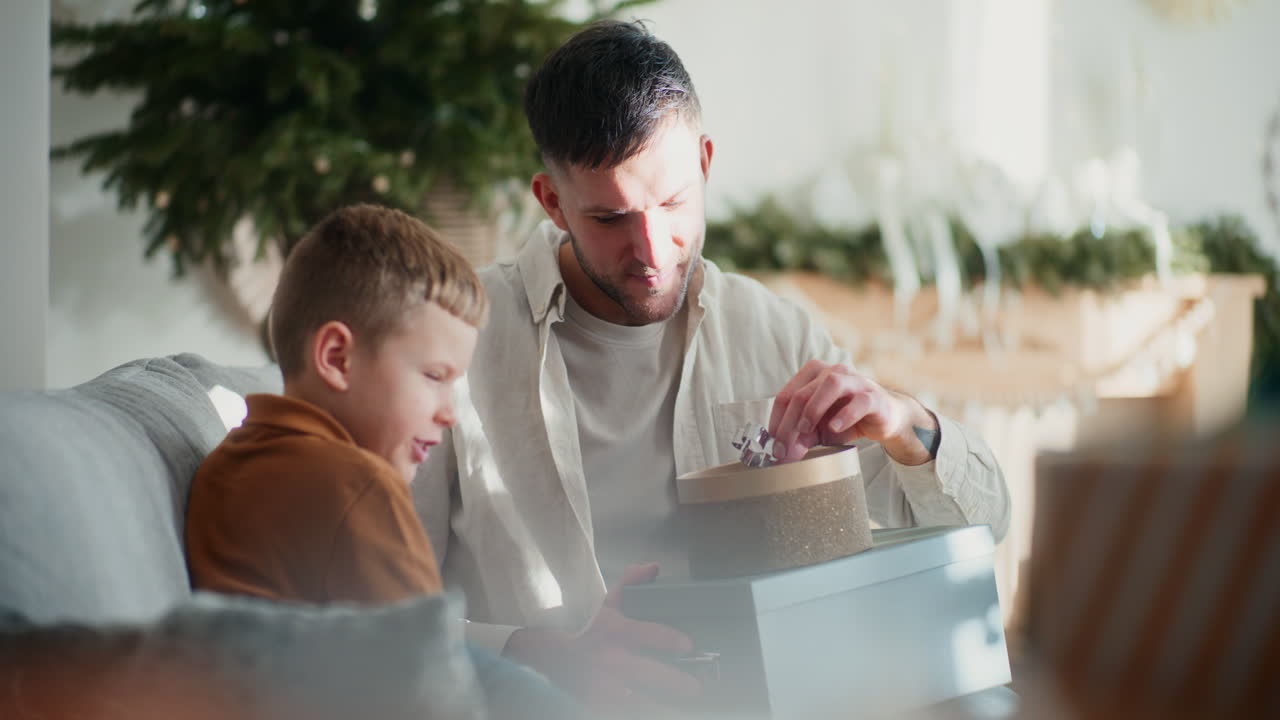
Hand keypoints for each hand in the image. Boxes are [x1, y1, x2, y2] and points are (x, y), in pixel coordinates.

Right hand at [501, 563, 700, 710]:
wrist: (551, 656)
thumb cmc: (588, 629)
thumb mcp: (608, 603)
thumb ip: (631, 583)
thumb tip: (653, 567)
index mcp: (615, 631)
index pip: (644, 633)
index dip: (668, 639)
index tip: (687, 645)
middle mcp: (610, 659)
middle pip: (646, 673)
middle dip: (674, 681)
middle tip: (695, 687)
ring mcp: (604, 686)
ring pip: (639, 701)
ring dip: (661, 705)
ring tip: (681, 708)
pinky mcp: (599, 705)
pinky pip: (624, 713)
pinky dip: (641, 712)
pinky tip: (658, 712)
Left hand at [768, 359, 935, 465]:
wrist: (884, 418)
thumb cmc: (845, 418)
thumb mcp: (817, 429)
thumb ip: (799, 436)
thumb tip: (782, 453)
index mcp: (813, 374)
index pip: (786, 395)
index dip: (776, 421)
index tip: (773, 446)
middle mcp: (833, 371)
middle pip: (802, 393)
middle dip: (789, 424)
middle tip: (784, 449)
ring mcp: (855, 381)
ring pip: (831, 384)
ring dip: (813, 408)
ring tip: (805, 430)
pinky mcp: (873, 396)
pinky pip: (859, 401)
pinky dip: (845, 414)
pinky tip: (835, 428)